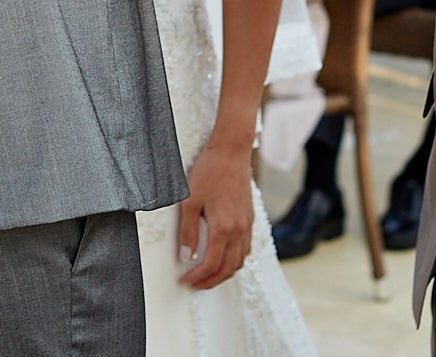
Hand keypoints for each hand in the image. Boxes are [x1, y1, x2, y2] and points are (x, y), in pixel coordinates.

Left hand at [177, 139, 252, 288]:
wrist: (231, 151)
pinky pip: (245, 248)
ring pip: (239, 261)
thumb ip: (188, 231)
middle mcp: (239, 230)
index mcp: (224, 228)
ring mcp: (247, 225)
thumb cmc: (210, 171)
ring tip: (207, 275)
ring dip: (224, 273)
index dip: (196, 276)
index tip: (185, 280)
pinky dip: (234, 260)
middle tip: (194, 284)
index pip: (210, 264)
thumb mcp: (189, 200)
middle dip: (210, 281)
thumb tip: (186, 256)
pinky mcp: (249, 218)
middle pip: (227, 268)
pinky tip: (223, 257)